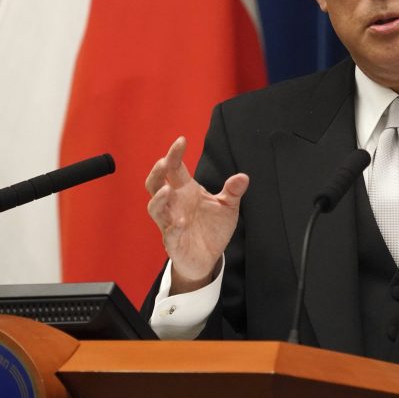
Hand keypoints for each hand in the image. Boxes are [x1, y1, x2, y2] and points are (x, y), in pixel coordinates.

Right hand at [145, 137, 247, 293]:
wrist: (209, 257)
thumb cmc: (212, 227)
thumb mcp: (227, 207)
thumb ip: (233, 192)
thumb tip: (243, 177)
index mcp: (185, 190)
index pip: (174, 168)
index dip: (174, 154)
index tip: (182, 140)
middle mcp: (174, 204)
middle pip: (155, 184)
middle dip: (158, 172)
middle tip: (165, 161)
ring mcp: (170, 222)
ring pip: (155, 208)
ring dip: (159, 199)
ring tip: (167, 190)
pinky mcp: (173, 242)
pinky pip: (169, 234)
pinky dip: (174, 228)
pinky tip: (182, 223)